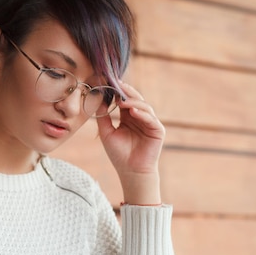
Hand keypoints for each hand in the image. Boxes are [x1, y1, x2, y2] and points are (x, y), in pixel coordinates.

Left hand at [96, 81, 164, 203]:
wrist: (130, 171)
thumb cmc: (118, 154)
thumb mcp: (107, 133)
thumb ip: (103, 117)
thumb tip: (98, 101)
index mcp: (128, 117)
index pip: (124, 100)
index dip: (117, 92)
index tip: (107, 82)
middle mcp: (140, 117)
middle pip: (135, 99)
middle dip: (126, 92)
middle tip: (116, 84)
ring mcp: (150, 122)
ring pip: (143, 106)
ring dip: (133, 102)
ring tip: (122, 100)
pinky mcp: (157, 130)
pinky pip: (150, 118)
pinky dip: (141, 113)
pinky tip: (132, 111)